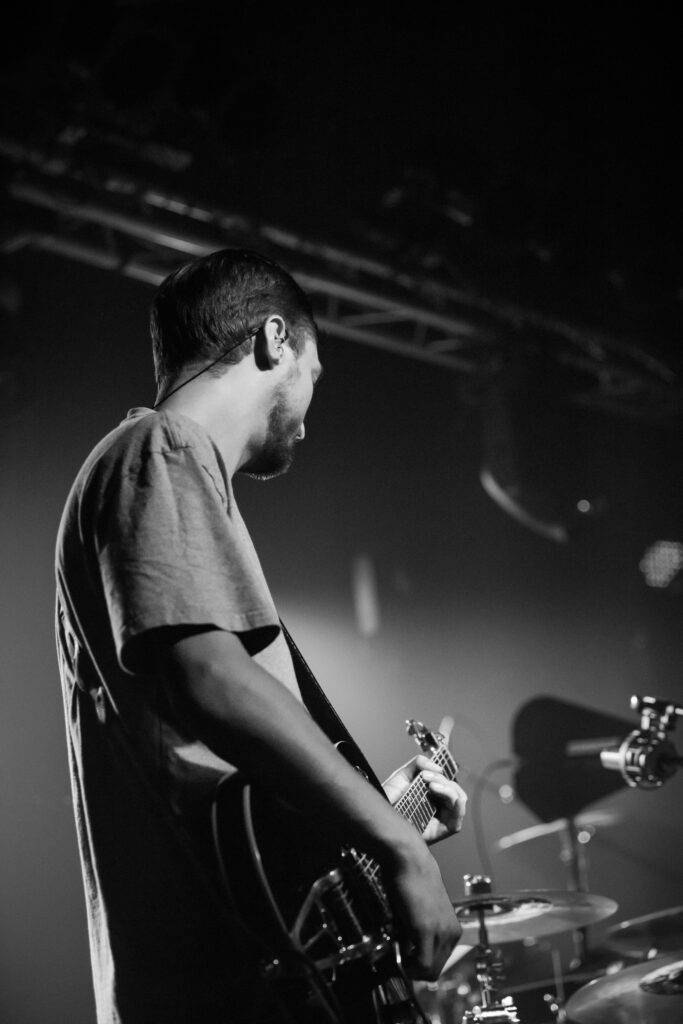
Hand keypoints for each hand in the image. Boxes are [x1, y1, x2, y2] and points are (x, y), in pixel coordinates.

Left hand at [382, 717, 466, 844]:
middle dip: (442, 777)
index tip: (441, 742)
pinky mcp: (444, 829)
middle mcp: (439, 803)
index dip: (446, 762)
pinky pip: (458, 815)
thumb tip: (437, 766)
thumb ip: (419, 764)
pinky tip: (441, 793)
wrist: (380, 819)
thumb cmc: (389, 801)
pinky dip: (455, 802)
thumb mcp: (402, 776)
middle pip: (454, 786)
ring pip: (459, 798)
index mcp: (431, 790)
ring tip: (430, 784)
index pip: (446, 775)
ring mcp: (442, 816)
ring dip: (447, 787)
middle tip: (425, 776)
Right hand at [383, 838, 461, 980]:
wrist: (409, 859)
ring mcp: (441, 933)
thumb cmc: (410, 881)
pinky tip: (400, 951)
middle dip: (415, 968)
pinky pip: (422, 965)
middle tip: (399, 953)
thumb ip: (419, 934)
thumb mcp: (420, 912)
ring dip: (412, 966)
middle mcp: (452, 933)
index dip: (420, 964)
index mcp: (452, 928)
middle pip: (435, 971)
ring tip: (399, 947)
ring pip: (429, 972)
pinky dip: (410, 965)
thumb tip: (408, 954)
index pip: (439, 963)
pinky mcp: (427, 930)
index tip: (405, 954)